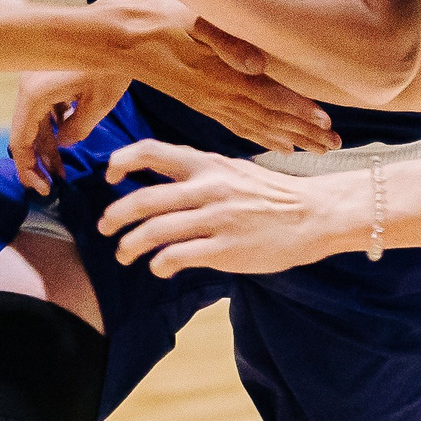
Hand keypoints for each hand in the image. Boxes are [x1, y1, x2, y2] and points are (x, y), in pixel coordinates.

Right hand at [8, 69, 129, 195]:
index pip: (20, 141)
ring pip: (35, 120)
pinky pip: (43, 106)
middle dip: (38, 161)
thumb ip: (75, 131)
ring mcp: (34, 78)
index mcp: (34, 95)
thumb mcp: (97, 104)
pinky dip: (52, 124)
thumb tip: (61, 144)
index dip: (28, 169)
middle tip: (52, 186)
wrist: (117, 28)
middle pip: (24, 132)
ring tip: (61, 171)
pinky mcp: (45, 74)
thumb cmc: (110, 65)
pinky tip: (67, 139)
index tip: (44, 190)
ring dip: (46, 144)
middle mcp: (27, 86)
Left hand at [99, 142, 362, 277]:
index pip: (151, 151)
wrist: (317, 214)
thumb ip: (200, 175)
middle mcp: (208, 188)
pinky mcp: (227, 249)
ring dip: (129, 246)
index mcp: (207, 164)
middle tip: (104, 228)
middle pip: (143, 199)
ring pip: (155, 231)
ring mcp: (217, 219)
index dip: (122, 162)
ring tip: (124, 254)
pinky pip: (178, 257)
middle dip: (115, 216)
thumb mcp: (233, 171)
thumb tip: (164, 187)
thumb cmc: (273, 195)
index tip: (109, 176)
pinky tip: (159, 269)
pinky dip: (159, 264)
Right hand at [108, 0, 336, 156]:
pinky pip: (234, 125)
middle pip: (269, 118)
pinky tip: (272, 143)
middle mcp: (217, 93)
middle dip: (304, 132)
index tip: (328, 124)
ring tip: (313, 151)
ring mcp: (206, 101)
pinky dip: (258, 136)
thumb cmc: (154, 17)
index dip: (300, 110)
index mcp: (221, 73)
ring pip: (255, 126)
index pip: (270, 96)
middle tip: (334, 147)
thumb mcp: (191, 17)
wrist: (114, 38)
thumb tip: (259, 64)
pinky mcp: (196, 102)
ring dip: (286, 138)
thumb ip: (227, 42)